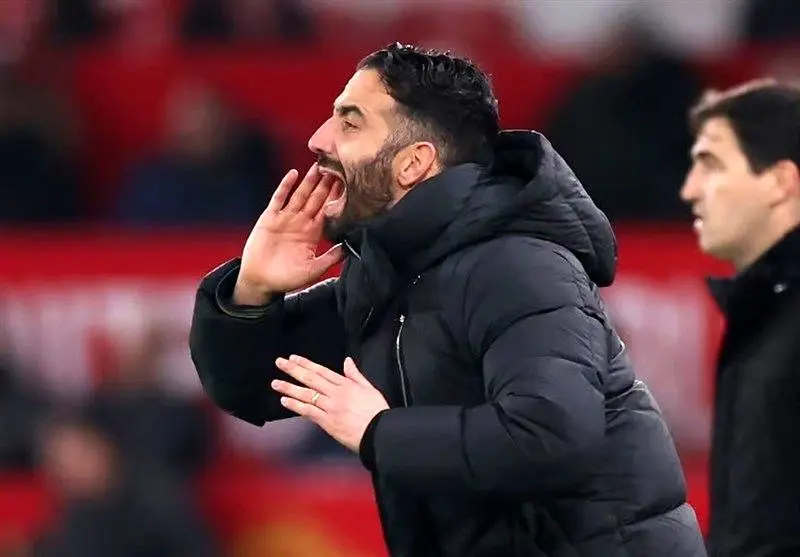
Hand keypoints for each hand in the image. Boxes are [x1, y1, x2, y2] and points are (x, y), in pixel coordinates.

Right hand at [234, 163, 343, 304]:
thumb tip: (349, 248)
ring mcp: (285, 218)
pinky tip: (293, 174)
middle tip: (337, 166)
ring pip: (300, 195)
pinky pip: (279, 198)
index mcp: (313, 233)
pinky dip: (285, 186)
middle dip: (326, 184)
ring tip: (318, 166)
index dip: (337, 198)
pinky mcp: (270, 217)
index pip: (328, 211)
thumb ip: (331, 258)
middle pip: (316, 199)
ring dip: (309, 181)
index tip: (348, 184)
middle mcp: (301, 222)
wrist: (261, 281)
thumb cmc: (287, 278)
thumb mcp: (313, 270)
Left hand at [272, 355, 389, 451]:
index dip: (306, 364)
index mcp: (346, 385)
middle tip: (280, 363)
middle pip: (311, 378)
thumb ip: (356, 375)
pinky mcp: (328, 421)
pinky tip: (285, 401)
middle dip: (293, 369)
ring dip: (289, 387)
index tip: (294, 358)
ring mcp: (330, 407)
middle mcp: (336, 393)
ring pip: (306, 394)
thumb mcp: (370, 388)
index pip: (322, 371)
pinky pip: (308, 411)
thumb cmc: (377, 413)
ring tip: (276, 383)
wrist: (380, 432)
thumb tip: (348, 361)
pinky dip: (296, 405)